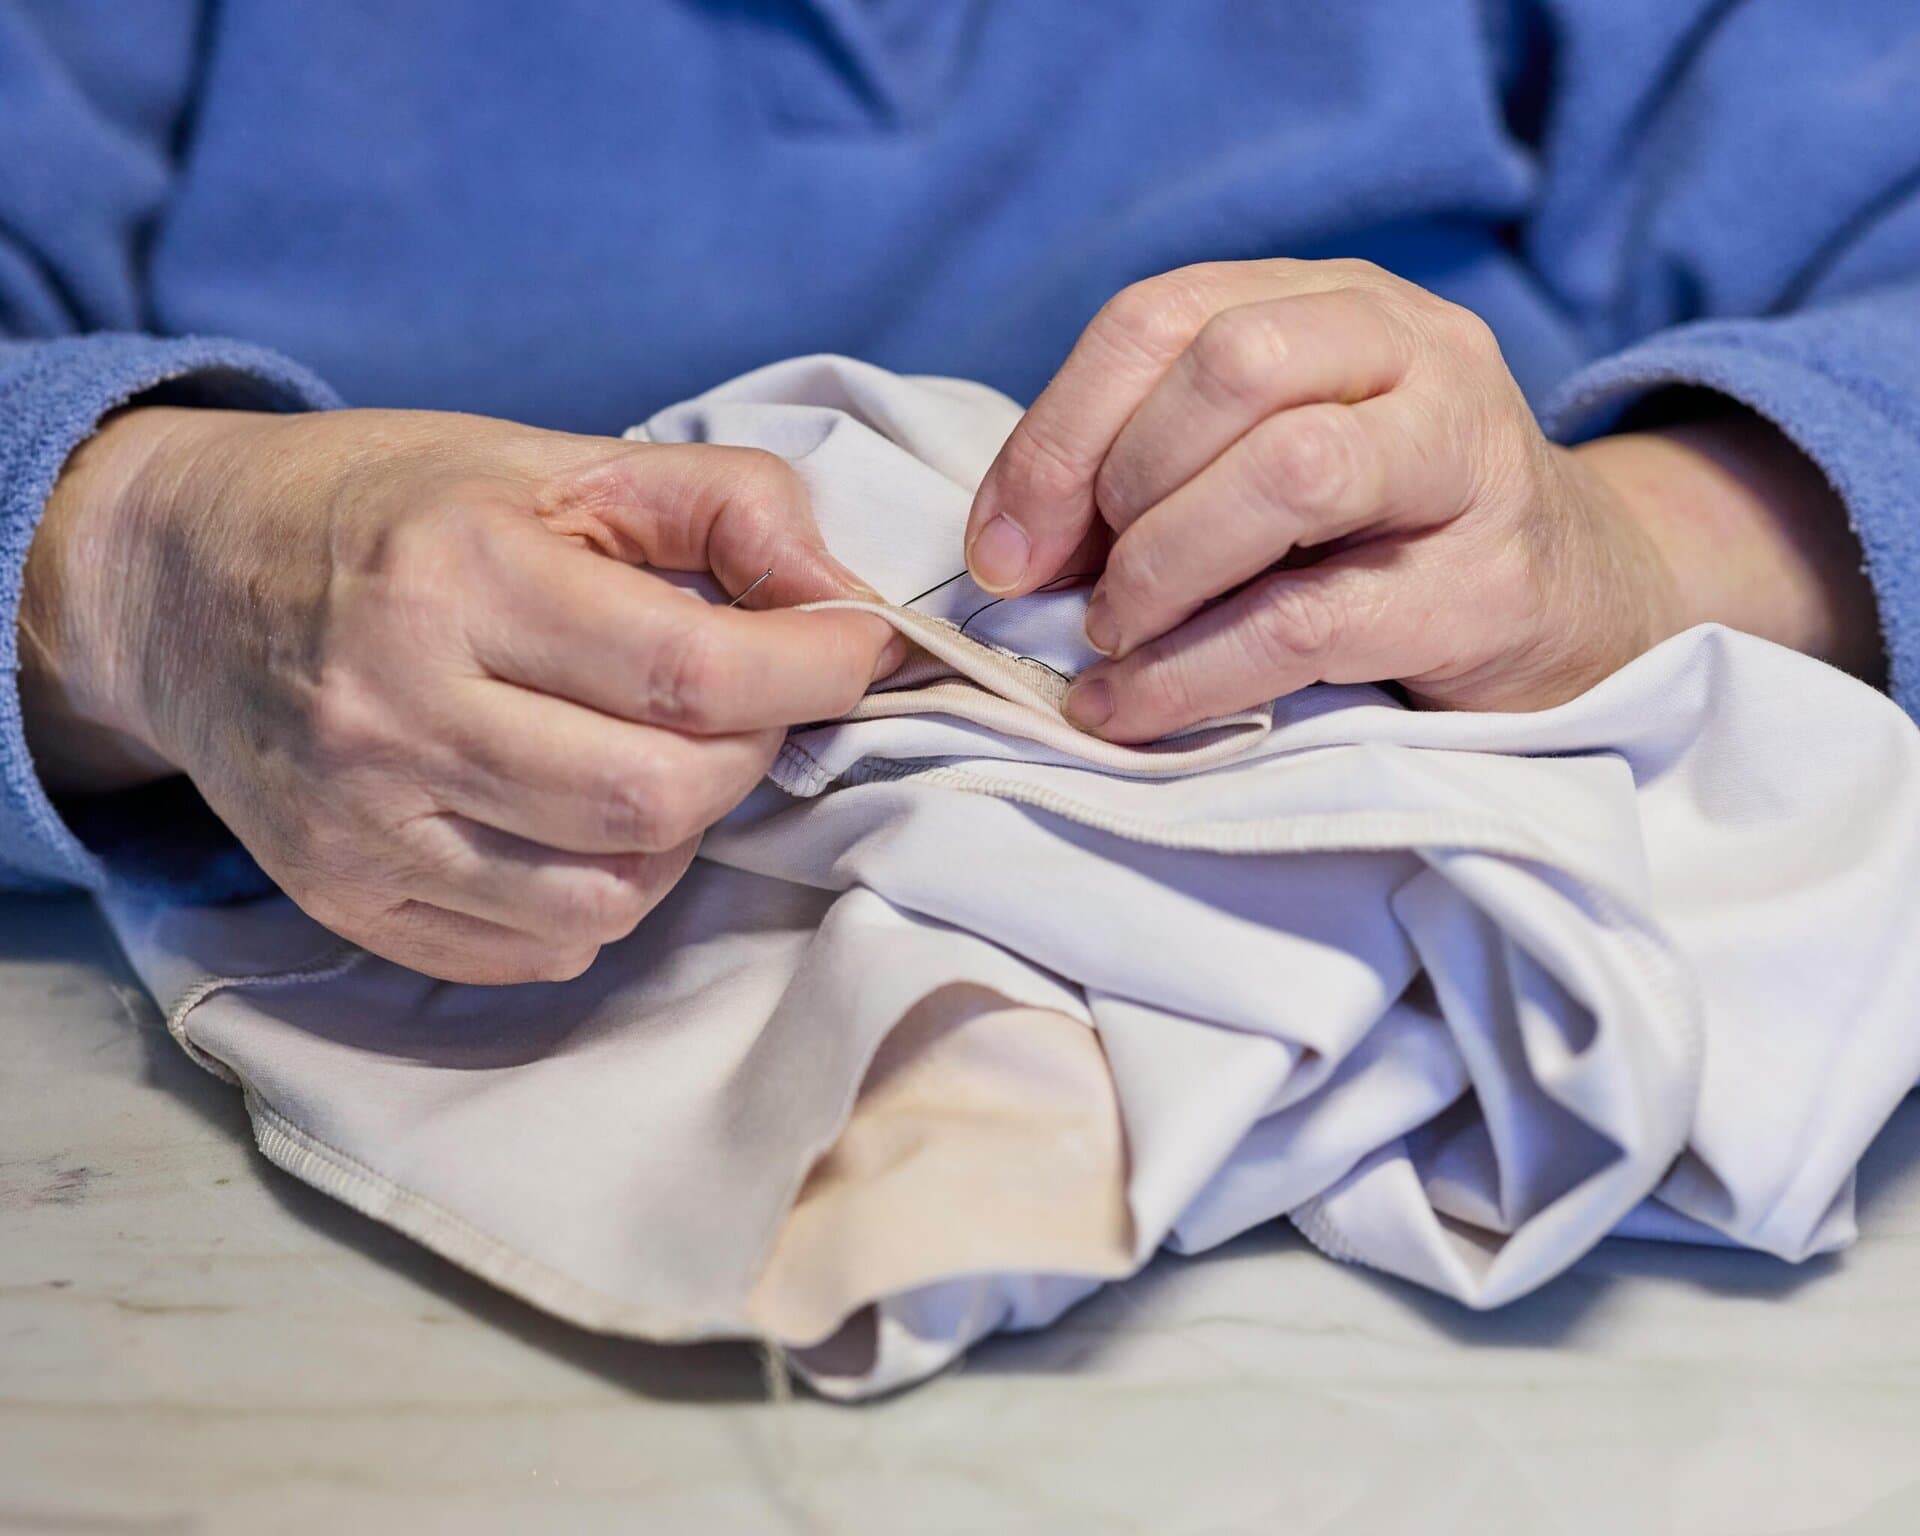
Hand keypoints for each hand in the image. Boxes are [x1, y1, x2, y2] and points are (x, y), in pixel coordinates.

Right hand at [22, 407, 898, 981]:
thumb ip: (726, 506)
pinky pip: (541, 947)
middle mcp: (394, 711)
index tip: (860, 650)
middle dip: (751, 754)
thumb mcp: (557, 462)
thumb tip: (848, 603)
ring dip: (682, 835)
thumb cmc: (392, 510)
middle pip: (659, 798)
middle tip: (748, 703)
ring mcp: (363, 824)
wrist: (182, 580)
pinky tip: (583, 819)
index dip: (813, 671)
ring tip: (658, 758)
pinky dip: (604, 893)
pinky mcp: (347, 898)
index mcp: (454, 575)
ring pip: (611, 893)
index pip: (689, 673)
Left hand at [963, 259, 1881, 738]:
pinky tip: (1130, 709)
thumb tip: (1005, 546)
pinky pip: (1309, 622)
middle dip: (1114, 486)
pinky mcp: (1487, 591)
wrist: (1584, 604)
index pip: (1163, 316)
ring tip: (1110, 639)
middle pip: (1230, 364)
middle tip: (1066, 589)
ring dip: (1160, 568)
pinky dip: (1191, 673)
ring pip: (1287, 470)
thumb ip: (1154, 467)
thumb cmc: (1385, 535)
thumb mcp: (1273, 461)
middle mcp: (1417, 354)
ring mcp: (1469, 464)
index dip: (1057, 432)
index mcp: (1339, 304)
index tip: (999, 545)